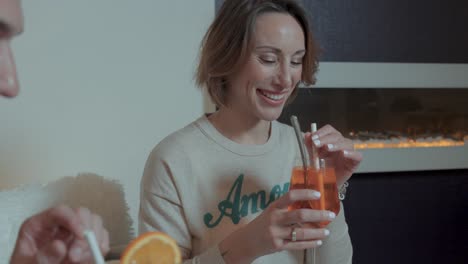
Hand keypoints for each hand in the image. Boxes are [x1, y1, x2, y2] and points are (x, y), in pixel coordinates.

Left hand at [10, 205, 109, 263]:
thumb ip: (42, 256)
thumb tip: (59, 245)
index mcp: (40, 225)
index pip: (60, 211)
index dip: (73, 220)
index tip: (80, 235)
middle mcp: (60, 225)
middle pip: (82, 213)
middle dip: (85, 233)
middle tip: (76, 256)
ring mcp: (74, 233)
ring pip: (95, 223)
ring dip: (93, 242)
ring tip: (79, 261)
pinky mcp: (86, 243)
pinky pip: (102, 237)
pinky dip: (100, 248)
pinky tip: (90, 259)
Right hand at [219, 190, 334, 263]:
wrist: (246, 241)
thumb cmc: (262, 224)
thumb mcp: (270, 212)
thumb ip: (286, 208)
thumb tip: (309, 204)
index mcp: (273, 207)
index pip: (290, 196)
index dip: (305, 194)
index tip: (318, 194)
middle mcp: (274, 219)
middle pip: (299, 215)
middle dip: (318, 215)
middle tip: (330, 215)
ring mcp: (276, 234)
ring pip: (301, 232)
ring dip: (317, 232)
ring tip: (327, 231)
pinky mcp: (278, 246)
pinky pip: (297, 245)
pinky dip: (310, 243)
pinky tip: (319, 241)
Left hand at [305, 124, 362, 186]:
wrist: (325, 183)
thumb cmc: (321, 168)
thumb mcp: (313, 156)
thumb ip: (310, 145)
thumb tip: (307, 134)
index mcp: (331, 140)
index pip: (329, 130)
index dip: (321, 132)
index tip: (313, 138)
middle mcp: (341, 144)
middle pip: (337, 135)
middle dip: (325, 139)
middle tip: (316, 144)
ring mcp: (349, 152)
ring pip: (347, 143)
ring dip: (336, 144)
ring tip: (327, 148)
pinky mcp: (355, 162)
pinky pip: (357, 155)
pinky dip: (351, 153)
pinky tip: (343, 154)